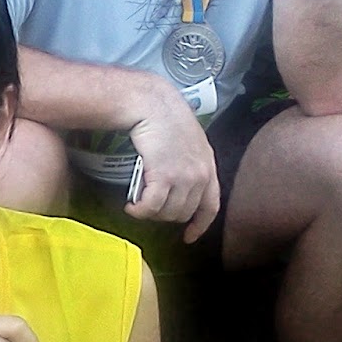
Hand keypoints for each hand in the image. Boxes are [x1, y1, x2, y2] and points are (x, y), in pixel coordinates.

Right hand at [126, 83, 219, 242]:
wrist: (152, 106)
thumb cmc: (165, 118)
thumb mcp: (189, 143)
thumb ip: (190, 164)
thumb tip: (177, 185)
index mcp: (209, 168)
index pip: (210, 207)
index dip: (199, 225)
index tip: (188, 236)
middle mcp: (200, 176)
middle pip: (182, 213)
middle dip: (164, 214)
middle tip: (148, 204)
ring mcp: (183, 178)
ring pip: (166, 213)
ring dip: (149, 212)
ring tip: (137, 202)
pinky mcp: (163, 177)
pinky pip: (150, 207)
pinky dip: (138, 210)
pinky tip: (130, 205)